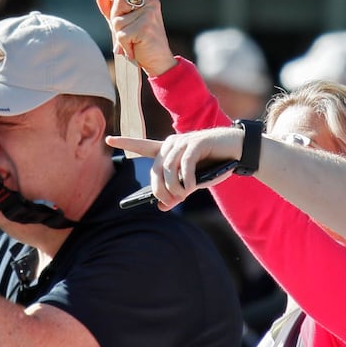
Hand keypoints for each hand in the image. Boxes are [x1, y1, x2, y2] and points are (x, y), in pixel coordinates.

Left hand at [94, 0, 176, 77]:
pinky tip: (133, 49)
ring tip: (132, 42)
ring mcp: (149, 13)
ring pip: (117, 20)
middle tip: (127, 32)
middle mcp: (150, 2)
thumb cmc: (140, 42)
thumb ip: (111, 10)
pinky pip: (122, 34)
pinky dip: (124, 45)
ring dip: (119, 35)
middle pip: (118, 1)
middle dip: (115, 19)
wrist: (157, 62)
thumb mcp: (122, 24)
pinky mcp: (146, 27)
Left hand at [106, 128, 244, 209]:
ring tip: (183, 195)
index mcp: (168, 151)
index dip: (126, 142)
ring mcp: (184, 141)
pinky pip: (185, 164)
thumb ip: (177, 192)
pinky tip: (190, 187)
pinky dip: (186, 179)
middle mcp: (172, 144)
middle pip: (156, 169)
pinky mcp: (197, 143)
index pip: (142, 146)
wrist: (236, 151)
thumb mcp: (193, 183)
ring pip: (169, 168)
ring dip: (174, 187)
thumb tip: (162, 207)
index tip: (109, 139)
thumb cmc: (214, 166)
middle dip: (160, 190)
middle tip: (169, 202)